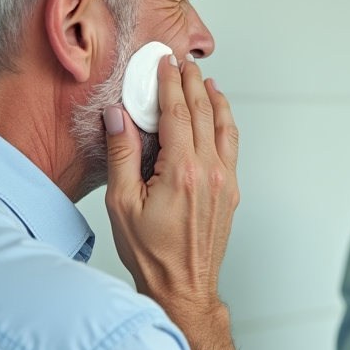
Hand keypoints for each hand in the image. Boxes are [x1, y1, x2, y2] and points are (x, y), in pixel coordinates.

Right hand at [104, 54, 239, 342]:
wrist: (182, 286)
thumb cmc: (151, 253)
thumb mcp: (122, 203)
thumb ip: (122, 154)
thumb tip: (118, 116)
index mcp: (181, 172)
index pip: (177, 113)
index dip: (170, 83)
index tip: (164, 63)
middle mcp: (210, 173)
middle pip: (204, 113)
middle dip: (192, 83)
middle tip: (182, 63)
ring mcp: (225, 182)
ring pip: (224, 128)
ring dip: (214, 100)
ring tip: (205, 81)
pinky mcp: (231, 192)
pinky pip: (231, 147)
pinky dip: (225, 124)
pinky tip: (218, 117)